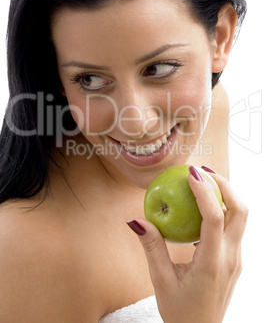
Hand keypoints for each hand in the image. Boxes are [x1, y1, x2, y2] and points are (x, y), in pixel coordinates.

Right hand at [127, 167, 247, 322]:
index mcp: (212, 263)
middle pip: (241, 211)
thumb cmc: (181, 312)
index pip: (214, 219)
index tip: (191, 173)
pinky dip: (223, 209)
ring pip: (241, 218)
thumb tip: (136, 220)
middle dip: (226, 185)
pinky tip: (202, 207)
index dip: (204, 192)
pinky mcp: (234, 260)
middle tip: (201, 172)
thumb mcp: (161, 281)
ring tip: (202, 182)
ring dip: (227, 195)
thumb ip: (151, 248)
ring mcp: (236, 259)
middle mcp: (230, 258)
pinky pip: (234, 227)